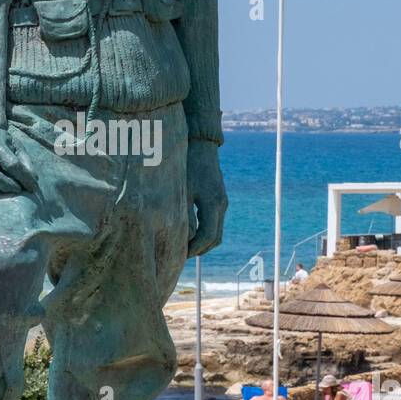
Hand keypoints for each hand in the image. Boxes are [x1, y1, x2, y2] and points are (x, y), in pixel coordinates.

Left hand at [186, 140, 226, 257]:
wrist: (200, 143)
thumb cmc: (186, 166)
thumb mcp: (181, 192)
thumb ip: (184, 217)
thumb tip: (186, 241)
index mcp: (213, 204)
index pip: (207, 237)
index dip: (194, 250)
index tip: (179, 255)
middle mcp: (221, 205)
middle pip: (214, 239)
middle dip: (198, 250)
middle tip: (179, 256)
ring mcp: (222, 202)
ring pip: (216, 232)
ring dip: (202, 243)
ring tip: (183, 246)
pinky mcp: (218, 198)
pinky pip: (214, 222)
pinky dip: (204, 232)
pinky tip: (188, 232)